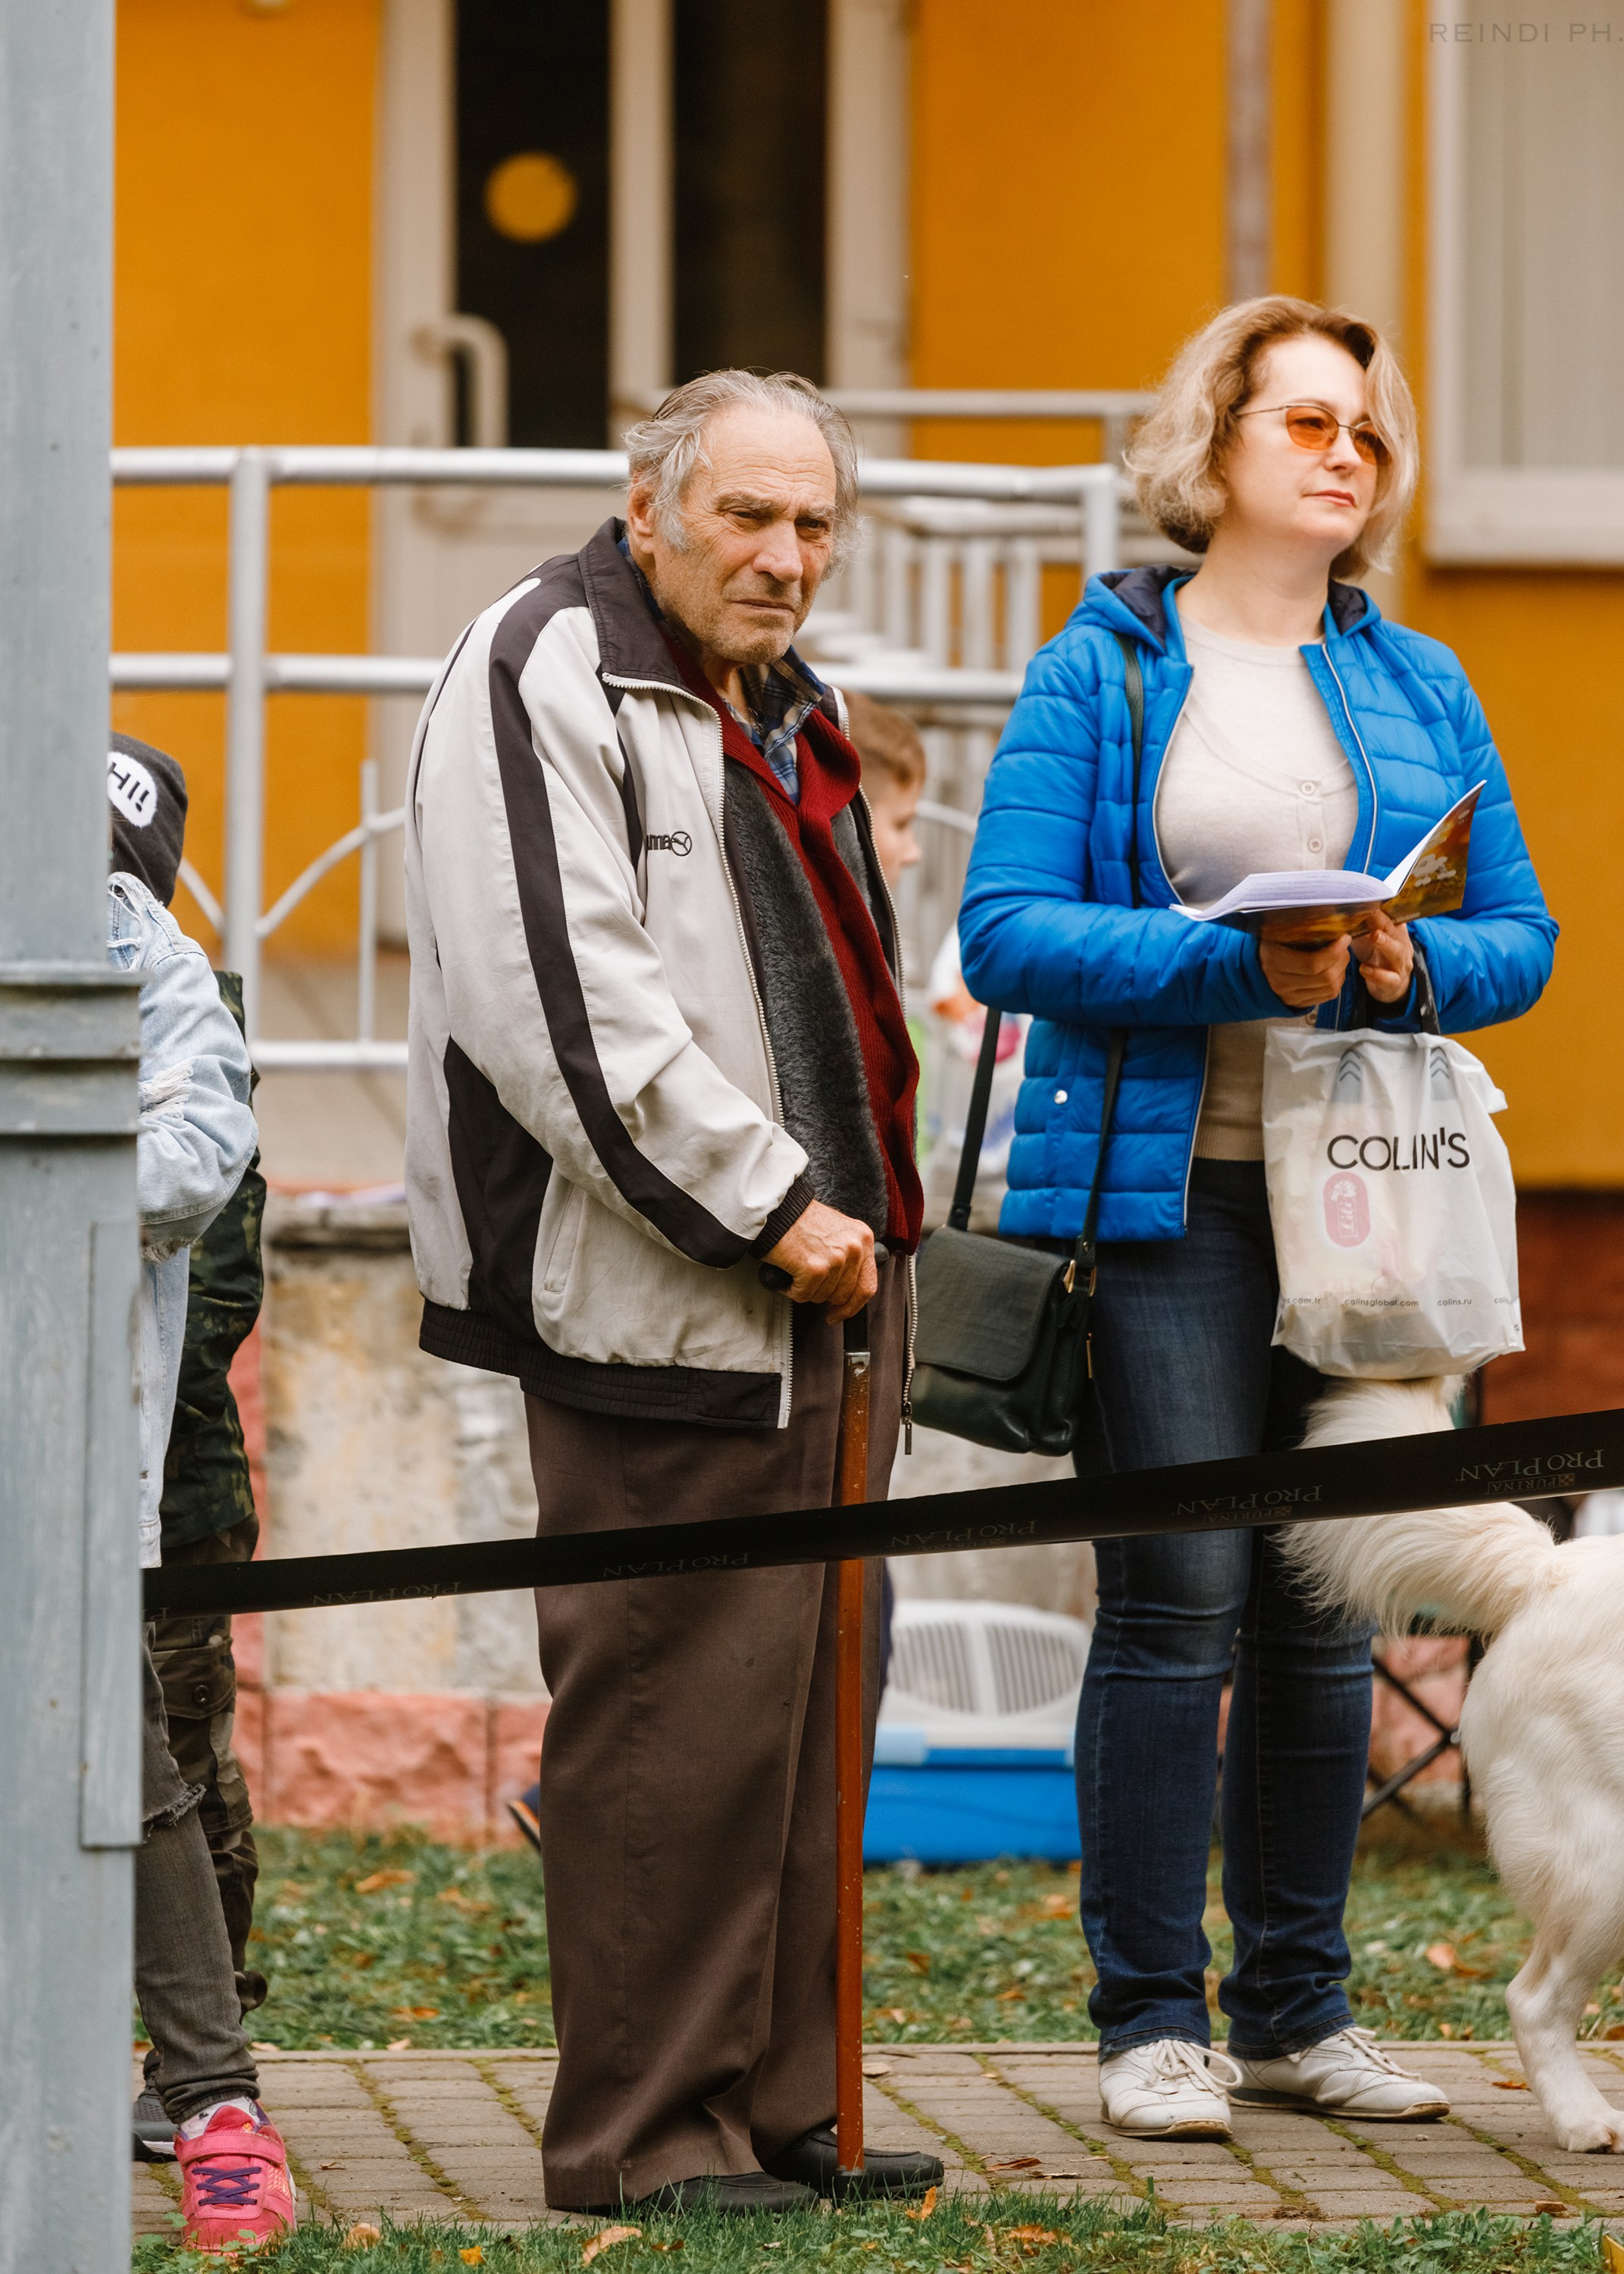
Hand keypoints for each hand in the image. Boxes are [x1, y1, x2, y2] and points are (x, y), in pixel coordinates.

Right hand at [764, 1200, 875, 1323]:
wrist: (777, 1209)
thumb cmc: (800, 1219)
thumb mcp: (838, 1231)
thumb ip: (848, 1256)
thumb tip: (847, 1287)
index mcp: (863, 1239)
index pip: (867, 1285)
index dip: (852, 1306)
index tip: (840, 1312)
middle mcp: (854, 1249)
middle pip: (843, 1295)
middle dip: (823, 1294)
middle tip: (809, 1283)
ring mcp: (836, 1260)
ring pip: (822, 1297)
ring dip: (806, 1289)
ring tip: (797, 1268)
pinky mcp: (815, 1269)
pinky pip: (803, 1295)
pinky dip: (791, 1289)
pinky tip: (788, 1272)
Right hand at [1260, 932, 1352, 1008]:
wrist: (1252, 968)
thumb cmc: (1269, 945)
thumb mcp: (1277, 933)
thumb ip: (1300, 930)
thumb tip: (1331, 924)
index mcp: (1275, 961)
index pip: (1312, 963)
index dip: (1334, 952)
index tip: (1343, 938)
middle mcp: (1282, 983)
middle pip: (1325, 977)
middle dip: (1341, 959)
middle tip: (1343, 946)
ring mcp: (1290, 997)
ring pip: (1330, 989)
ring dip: (1341, 971)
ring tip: (1340, 957)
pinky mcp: (1298, 1004)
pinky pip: (1327, 996)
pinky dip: (1337, 982)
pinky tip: (1335, 970)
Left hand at [1350, 909, 1413, 1004]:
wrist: (1391, 985)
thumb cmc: (1376, 956)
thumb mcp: (1368, 939)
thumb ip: (1361, 926)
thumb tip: (1342, 910)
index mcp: (1395, 931)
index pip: (1388, 917)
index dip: (1379, 908)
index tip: (1366, 899)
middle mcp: (1401, 945)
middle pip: (1393, 931)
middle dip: (1383, 921)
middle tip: (1372, 912)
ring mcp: (1400, 963)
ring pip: (1395, 952)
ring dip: (1385, 943)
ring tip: (1374, 936)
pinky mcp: (1395, 981)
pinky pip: (1388, 978)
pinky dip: (1376, 974)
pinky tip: (1363, 969)